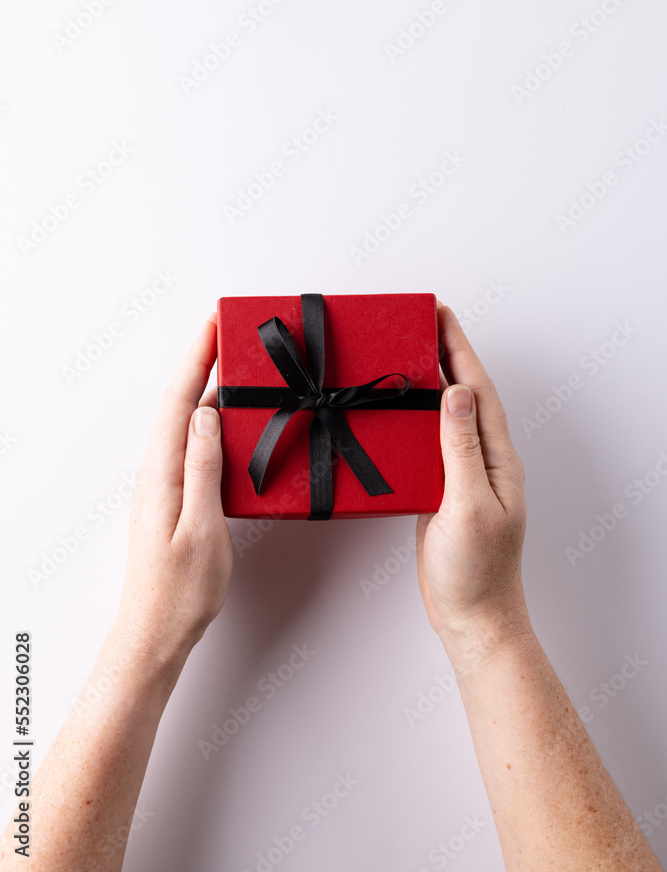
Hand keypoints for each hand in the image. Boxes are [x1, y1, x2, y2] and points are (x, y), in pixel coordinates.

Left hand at [116, 313, 232, 665]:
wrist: (156, 631)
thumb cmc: (180, 590)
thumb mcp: (201, 527)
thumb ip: (203, 467)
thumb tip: (206, 415)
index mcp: (161, 473)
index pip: (179, 402)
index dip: (197, 359)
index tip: (214, 325)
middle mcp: (156, 471)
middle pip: (179, 403)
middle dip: (202, 363)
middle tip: (229, 335)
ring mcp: (163, 483)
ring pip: (185, 422)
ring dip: (206, 389)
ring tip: (232, 366)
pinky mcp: (173, 496)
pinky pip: (190, 445)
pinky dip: (208, 421)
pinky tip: (226, 421)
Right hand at [416, 305, 527, 651]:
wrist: (471, 617)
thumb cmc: (476, 571)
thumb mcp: (468, 505)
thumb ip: (461, 448)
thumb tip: (457, 392)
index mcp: (495, 458)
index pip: (477, 390)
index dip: (459, 348)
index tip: (440, 314)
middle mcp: (481, 460)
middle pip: (462, 394)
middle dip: (443, 353)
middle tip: (417, 322)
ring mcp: (460, 476)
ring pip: (442, 416)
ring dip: (425, 383)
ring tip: (401, 354)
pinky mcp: (440, 492)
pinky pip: (426, 444)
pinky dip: (410, 420)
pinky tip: (392, 413)